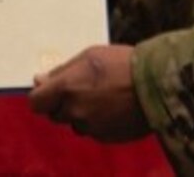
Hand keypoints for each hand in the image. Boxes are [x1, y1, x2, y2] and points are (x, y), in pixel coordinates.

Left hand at [29, 44, 148, 142]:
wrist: (157, 84)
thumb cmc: (122, 63)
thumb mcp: (89, 56)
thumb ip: (62, 71)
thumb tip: (38, 80)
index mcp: (67, 88)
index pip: (36, 103)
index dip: (41, 97)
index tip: (49, 91)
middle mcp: (74, 111)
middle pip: (55, 114)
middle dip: (62, 104)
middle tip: (82, 89)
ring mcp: (90, 128)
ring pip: (75, 123)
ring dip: (81, 114)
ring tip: (102, 98)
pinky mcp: (106, 138)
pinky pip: (93, 131)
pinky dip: (98, 122)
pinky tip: (113, 109)